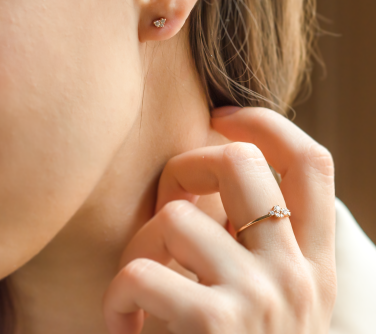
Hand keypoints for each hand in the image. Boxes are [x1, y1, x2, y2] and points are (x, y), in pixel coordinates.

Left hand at [102, 107, 336, 333]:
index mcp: (312, 264)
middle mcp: (294, 275)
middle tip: (168, 201)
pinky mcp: (212, 326)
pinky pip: (142, 269)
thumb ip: (252, 242)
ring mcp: (258, 300)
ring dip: (142, 247)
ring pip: (176, 217)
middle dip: (187, 164)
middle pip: (240, 163)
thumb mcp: (265, 303)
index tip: (220, 117)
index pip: (311, 161)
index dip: (265, 123)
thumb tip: (208, 170)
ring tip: (139, 289)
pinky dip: (118, 295)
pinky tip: (125, 326)